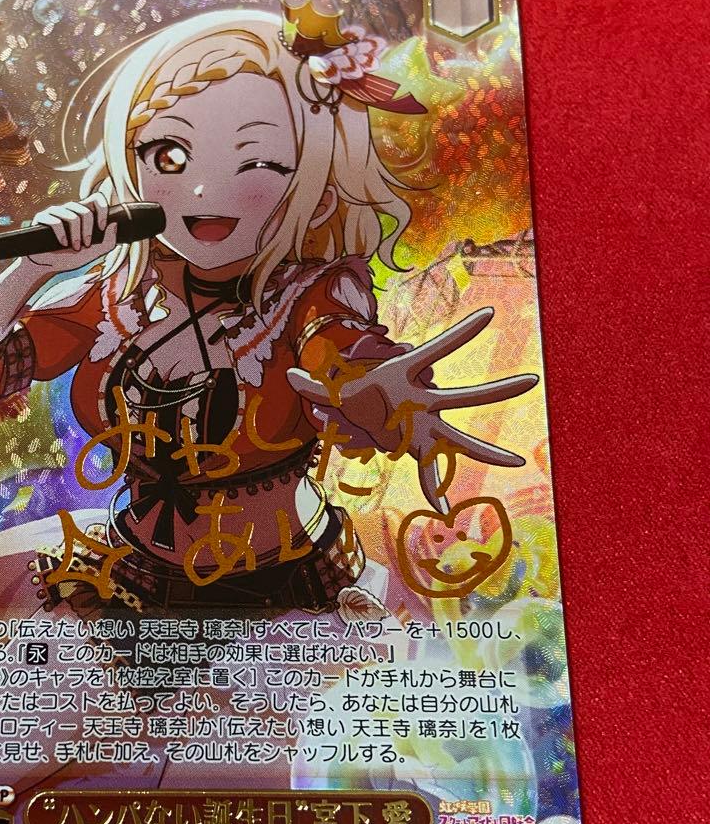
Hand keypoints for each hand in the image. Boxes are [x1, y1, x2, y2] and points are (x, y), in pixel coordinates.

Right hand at [21, 193, 119, 273]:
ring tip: (74, 248)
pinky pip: (56, 222)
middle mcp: (69, 209)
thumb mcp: (93, 253)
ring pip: (72, 217)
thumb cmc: (70, 257)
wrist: (47, 266)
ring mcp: (55, 211)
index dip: (102, 209)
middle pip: (85, 211)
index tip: (102, 227)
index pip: (97, 198)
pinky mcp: (42, 217)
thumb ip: (108, 242)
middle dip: (88, 232)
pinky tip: (63, 244)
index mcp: (82, 213)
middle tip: (85, 245)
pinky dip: (62, 236)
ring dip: (76, 236)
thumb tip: (114, 224)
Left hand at [286, 308, 537, 512]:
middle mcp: (424, 403)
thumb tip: (290, 374)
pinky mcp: (415, 448)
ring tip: (520, 463)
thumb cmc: (353, 393)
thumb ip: (315, 384)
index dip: (462, 332)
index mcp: (408, 377)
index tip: (490, 313)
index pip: (439, 348)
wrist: (356, 413)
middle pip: (465, 396)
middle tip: (532, 380)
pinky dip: (431, 490)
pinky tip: (442, 510)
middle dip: (498, 390)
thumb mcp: (333, 388)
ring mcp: (425, 427)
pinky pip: (427, 471)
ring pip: (461, 437)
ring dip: (487, 452)